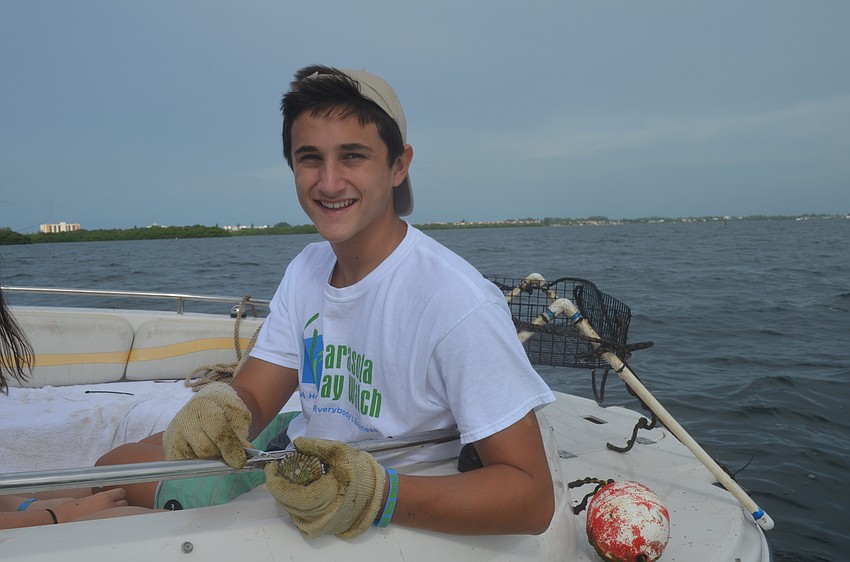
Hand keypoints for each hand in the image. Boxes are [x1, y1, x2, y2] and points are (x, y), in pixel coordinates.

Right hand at [50, 489, 128, 522]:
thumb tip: (105, 500)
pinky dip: (112, 521)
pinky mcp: (104, 527)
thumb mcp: (87, 498)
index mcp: (103, 497)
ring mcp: (108, 517)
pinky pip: (114, 522)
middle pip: (124, 502)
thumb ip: (99, 499)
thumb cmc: (68, 510)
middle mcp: (109, 506)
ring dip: (117, 512)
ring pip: (122, 512)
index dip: (119, 494)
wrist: (59, 520)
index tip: (116, 496)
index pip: (121, 492)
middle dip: (119, 503)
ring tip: (108, 514)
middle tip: (111, 506)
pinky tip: (105, 522)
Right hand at [162, 382, 251, 467]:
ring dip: (210, 460)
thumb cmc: (224, 409)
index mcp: (204, 406)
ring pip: (196, 460)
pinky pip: (187, 466)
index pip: (218, 432)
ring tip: (215, 446)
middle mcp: (184, 420)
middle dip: (221, 455)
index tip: (240, 462)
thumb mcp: (238, 415)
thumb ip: (241, 434)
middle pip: (205, 450)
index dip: (230, 449)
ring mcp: (174, 435)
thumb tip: (243, 455)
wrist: (207, 401)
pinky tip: (203, 450)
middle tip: (229, 452)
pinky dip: (199, 463)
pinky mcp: (169, 449)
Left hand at [265, 437, 385, 537]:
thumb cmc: (360, 472)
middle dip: (277, 485)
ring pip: (290, 510)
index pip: (288, 493)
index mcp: (323, 497)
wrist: (377, 494)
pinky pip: (299, 515)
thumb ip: (317, 446)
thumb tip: (296, 443)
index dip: (275, 479)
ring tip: (285, 476)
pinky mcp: (320, 526)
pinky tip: (296, 488)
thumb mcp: (340, 452)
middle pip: (286, 503)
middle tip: (277, 469)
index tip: (272, 465)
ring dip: (284, 493)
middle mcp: (318, 516)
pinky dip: (293, 502)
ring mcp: (318, 523)